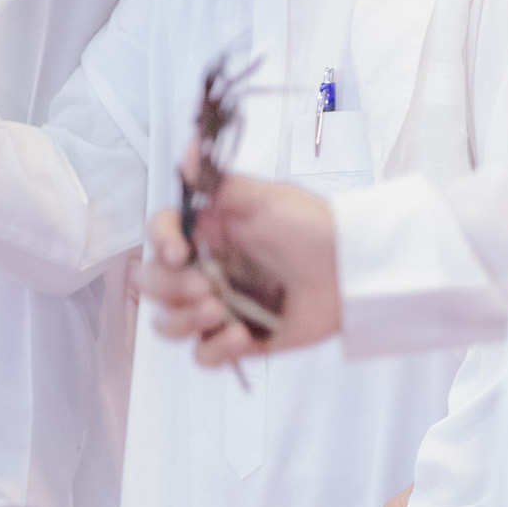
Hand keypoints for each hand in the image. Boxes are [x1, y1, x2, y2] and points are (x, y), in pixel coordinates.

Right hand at [142, 176, 340, 366]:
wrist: (353, 271)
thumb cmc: (314, 228)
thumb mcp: (266, 199)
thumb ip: (219, 183)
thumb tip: (187, 151)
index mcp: (209, 233)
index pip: (160, 234)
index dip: (160, 243)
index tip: (179, 253)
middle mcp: (207, 269)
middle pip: (154, 284)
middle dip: (170, 289)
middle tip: (205, 289)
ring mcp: (221, 308)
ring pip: (170, 324)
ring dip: (184, 321)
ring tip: (219, 313)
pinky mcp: (240, 340)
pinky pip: (205, 355)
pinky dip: (216, 350)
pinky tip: (242, 337)